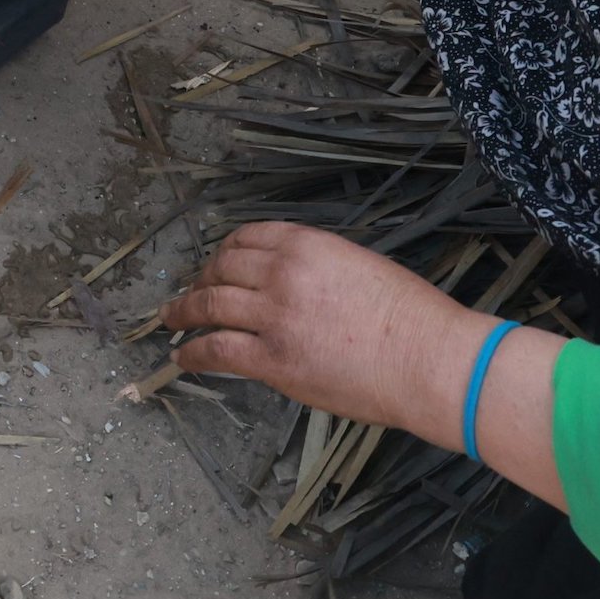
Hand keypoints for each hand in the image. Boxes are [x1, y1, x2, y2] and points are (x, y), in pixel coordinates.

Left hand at [154, 225, 563, 507]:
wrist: (428, 358)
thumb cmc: (411, 316)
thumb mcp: (359, 266)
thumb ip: (317, 268)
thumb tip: (291, 283)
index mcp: (306, 244)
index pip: (246, 238)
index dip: (224, 252)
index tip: (216, 264)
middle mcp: (281, 273)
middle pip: (222, 268)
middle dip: (202, 280)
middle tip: (191, 293)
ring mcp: (273, 317)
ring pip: (210, 305)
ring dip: (183, 311)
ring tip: (171, 319)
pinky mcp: (273, 361)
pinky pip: (216, 350)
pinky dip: (193, 351)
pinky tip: (182, 356)